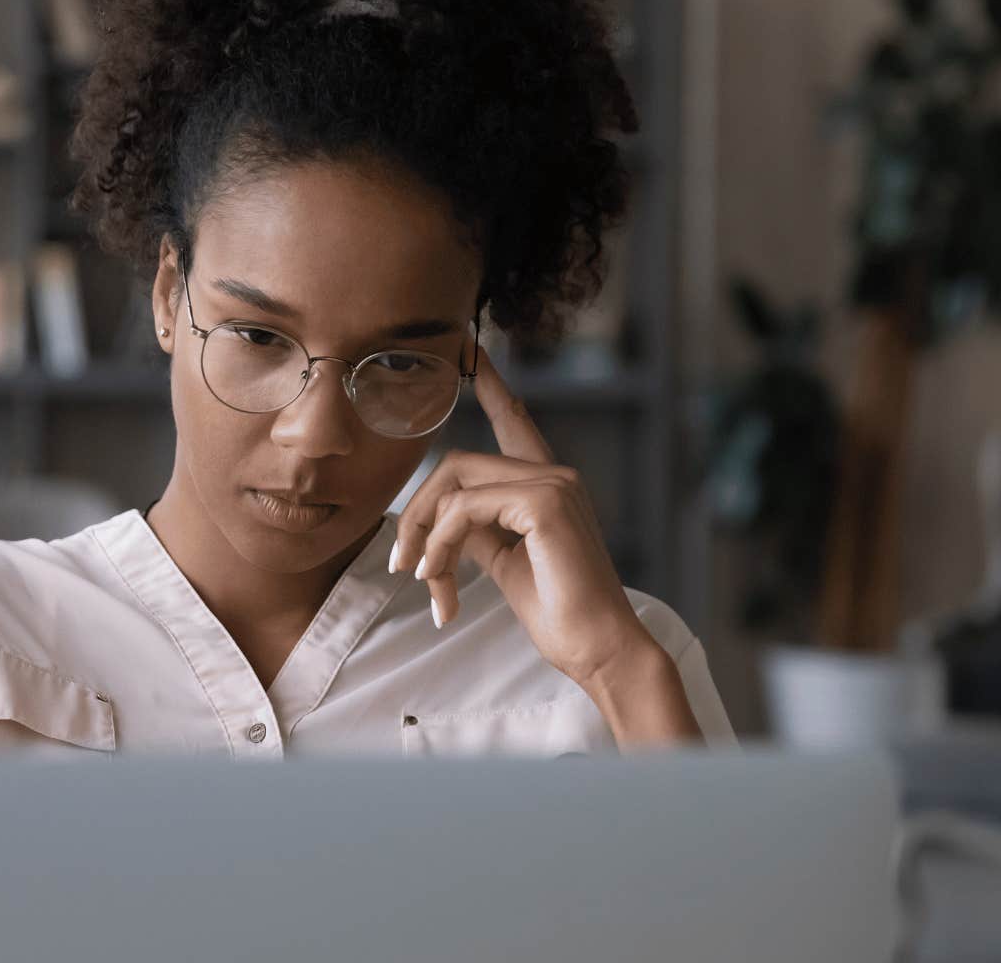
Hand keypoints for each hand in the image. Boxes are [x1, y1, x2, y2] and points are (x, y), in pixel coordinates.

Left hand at [389, 345, 650, 686]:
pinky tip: (440, 580)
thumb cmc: (561, 614)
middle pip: (455, 465)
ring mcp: (553, 484)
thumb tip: (441, 520)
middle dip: (417, 514)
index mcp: (548, 486)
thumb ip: (479, 532)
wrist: (599, 649)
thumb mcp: (508, 564)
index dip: (493, 389)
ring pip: (454, 484)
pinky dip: (439, 544)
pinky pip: (463, 510)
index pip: (516, 424)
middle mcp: (554, 476)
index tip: (473, 352)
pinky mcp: (545, 503)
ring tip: (424, 582)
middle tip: (402, 566)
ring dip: (424, 536)